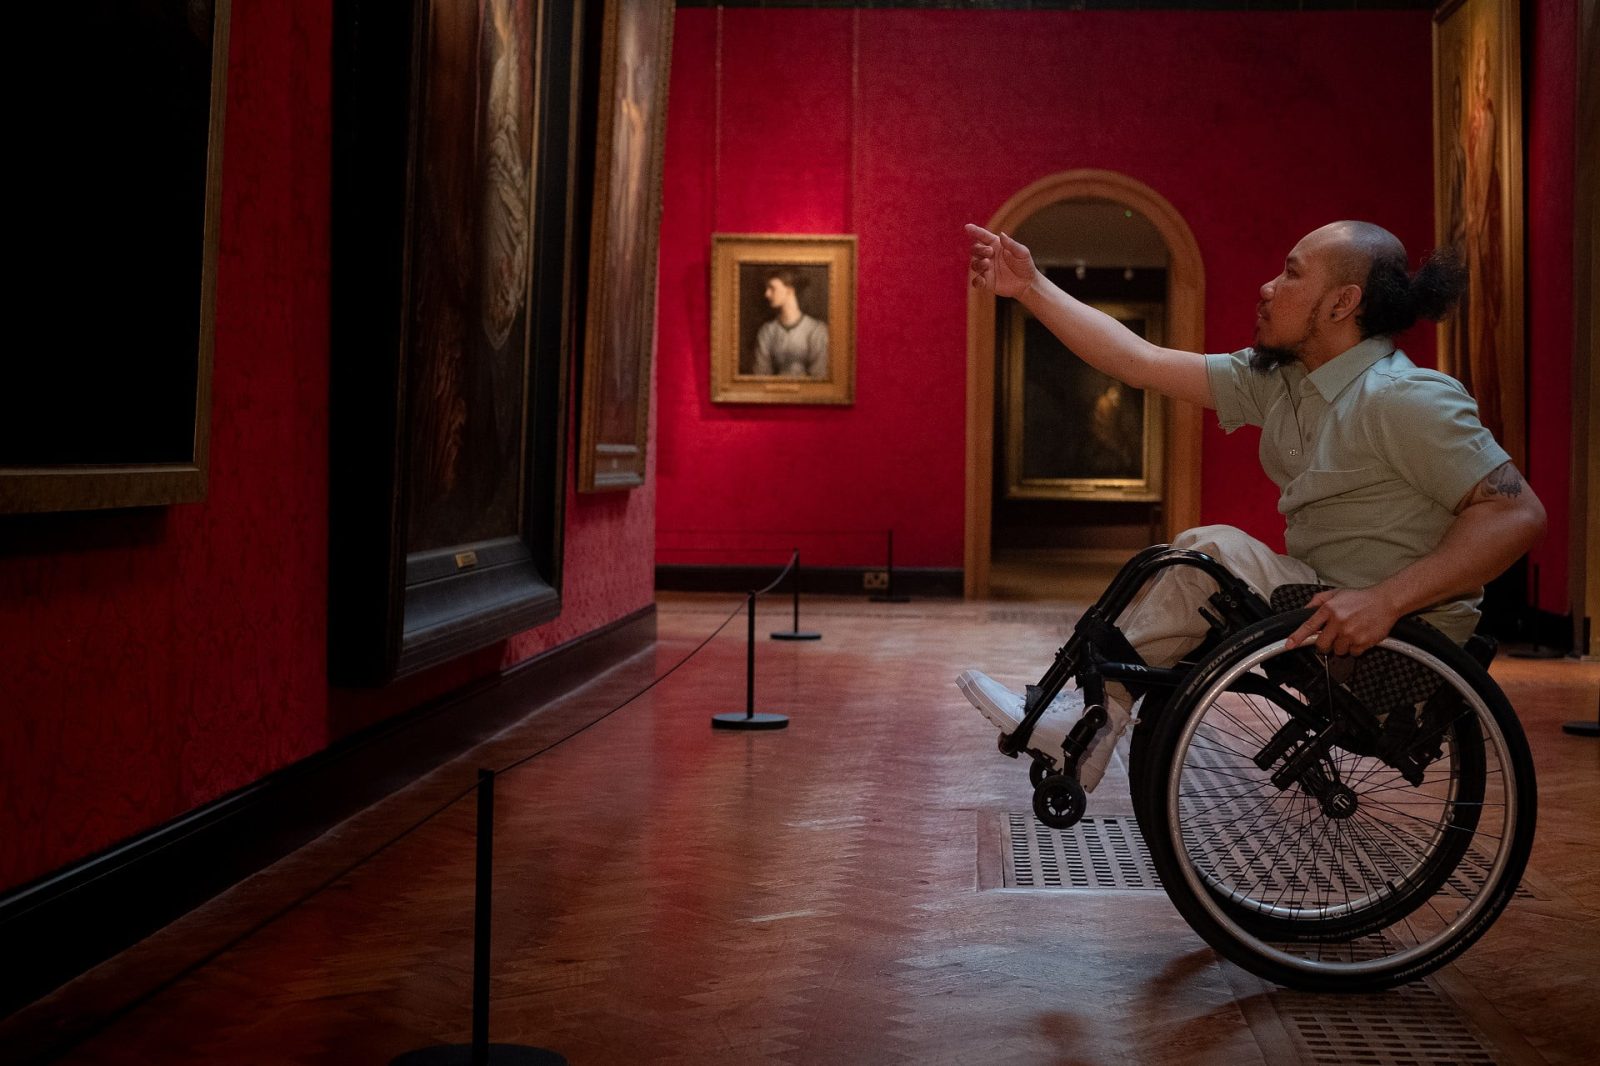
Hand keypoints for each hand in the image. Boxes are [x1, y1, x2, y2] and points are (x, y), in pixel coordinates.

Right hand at [965, 224, 1037, 298]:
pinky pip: (976, 281)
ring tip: (987, 263)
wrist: (1027, 283)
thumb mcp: (1022, 252)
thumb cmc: (1025, 265)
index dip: (975, 231)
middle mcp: (989, 256)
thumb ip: (1011, 244)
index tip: (967, 227)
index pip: (983, 236)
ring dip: (978, 263)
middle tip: (989, 252)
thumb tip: (1001, 234)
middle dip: (978, 249)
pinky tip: (982, 280)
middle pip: (975, 249)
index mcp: (996, 245)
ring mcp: (987, 269)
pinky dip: (977, 281)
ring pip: (974, 264)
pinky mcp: (987, 282)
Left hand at [1283, 587, 1401, 657]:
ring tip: (1350, 633)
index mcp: (1329, 609)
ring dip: (1342, 645)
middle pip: (1322, 645)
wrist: (1386, 601)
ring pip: (1338, 650)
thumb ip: (1318, 601)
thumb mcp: (1336, 593)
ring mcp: (1350, 633)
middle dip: (1324, 644)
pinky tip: (1360, 636)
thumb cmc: (1361, 598)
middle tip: (1333, 637)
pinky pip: (1353, 653)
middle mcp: (1338, 622)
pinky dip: (1355, 648)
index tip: (1289, 645)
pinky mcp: (1362, 642)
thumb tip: (1305, 610)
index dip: (1297, 637)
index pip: (1308, 626)